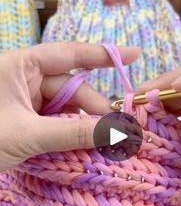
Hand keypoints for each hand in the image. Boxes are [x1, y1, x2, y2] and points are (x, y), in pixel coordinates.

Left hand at [0, 42, 138, 171]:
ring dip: (81, 127)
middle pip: (71, 90)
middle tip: (117, 135)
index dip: (103, 55)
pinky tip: (81, 150)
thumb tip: (117, 133)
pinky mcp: (22, 120)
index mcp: (20, 66)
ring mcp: (23, 100)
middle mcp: (24, 79)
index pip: (69, 55)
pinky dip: (67, 136)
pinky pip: (53, 124)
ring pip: (64, 110)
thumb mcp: (28, 135)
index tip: (135, 56)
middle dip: (93, 111)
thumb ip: (74, 133)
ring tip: (102, 147)